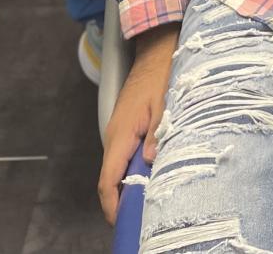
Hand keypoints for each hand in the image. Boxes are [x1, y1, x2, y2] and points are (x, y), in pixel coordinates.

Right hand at [98, 24, 178, 223]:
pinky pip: (125, 154)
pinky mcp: (127, 126)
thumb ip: (158, 132)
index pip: (107, 179)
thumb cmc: (161, 73)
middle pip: (111, 177)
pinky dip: (135, 168)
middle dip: (123, 199)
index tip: (122, 223)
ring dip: (131, 183)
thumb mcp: (164, 102)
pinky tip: (153, 172)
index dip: (112, 205)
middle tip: (142, 216)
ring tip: (150, 198)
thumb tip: (150, 161)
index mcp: (121, 133)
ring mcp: (119, 130)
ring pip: (119, 166)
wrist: (155, 49)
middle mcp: (115, 135)